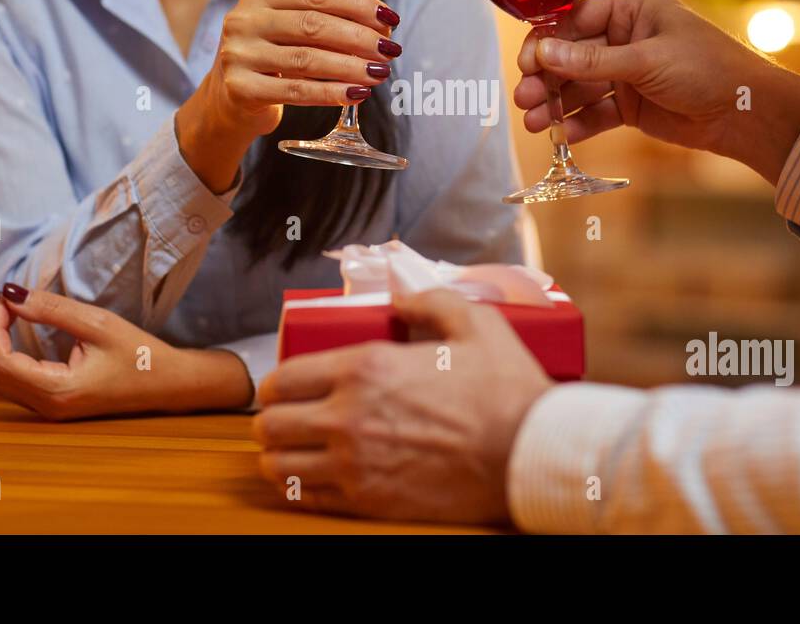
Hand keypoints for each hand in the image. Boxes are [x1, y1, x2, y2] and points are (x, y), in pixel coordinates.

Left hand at [0, 287, 251, 419]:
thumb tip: (10, 295)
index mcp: (58, 390)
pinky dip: (9, 358)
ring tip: (8, 315)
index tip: (6, 300)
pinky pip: (16, 384)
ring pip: (1, 381)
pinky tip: (17, 335)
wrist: (169, 383)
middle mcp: (48, 406)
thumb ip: (51, 310)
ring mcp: (51, 410)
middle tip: (5, 304)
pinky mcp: (55, 405)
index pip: (1, 361)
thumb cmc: (140, 353)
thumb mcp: (97, 323)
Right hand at [176, 0, 401, 190]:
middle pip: (314, 25)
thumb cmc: (270, 59)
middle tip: (389, 50)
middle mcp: (245, 21)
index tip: (388, 17)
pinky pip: (297, 91)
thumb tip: (381, 24)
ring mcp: (239, 55)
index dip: (357, 5)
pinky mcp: (242, 89)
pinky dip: (331, 93)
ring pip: (307, 59)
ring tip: (379, 73)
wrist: (228, 101)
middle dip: (359, 38)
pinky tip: (356, 94)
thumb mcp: (287, 30)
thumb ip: (323, 20)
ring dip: (351, 67)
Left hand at [253, 288, 551, 524]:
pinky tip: (310, 476)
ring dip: (279, 454)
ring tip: (292, 449)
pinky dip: (298, 487)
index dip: (275, 382)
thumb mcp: (474, 322)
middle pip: (270, 423)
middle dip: (271, 417)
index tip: (284, 386)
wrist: (528, 453)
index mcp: (365, 367)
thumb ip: (429, 301)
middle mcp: (348, 416)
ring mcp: (354, 463)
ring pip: (279, 464)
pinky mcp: (368, 501)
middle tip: (285, 416)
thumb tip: (399, 298)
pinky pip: (306, 498)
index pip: (282, 377)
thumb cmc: (506, 389)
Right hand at [514, 0, 799, 184]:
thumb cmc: (708, 69)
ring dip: (557, 103)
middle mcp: (626, 36)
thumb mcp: (646, 61)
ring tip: (534, 122)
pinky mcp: (632, 104)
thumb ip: (593, 61)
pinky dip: (579, 123)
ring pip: (580, 86)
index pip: (576, 19)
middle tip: (526, 98)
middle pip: (572, 55)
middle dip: (547, 78)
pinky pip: (597, 111)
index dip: (547, 42)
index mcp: (633, 8)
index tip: (526, 63)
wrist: (745, 113)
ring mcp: (627, 71)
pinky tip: (561, 134)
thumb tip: (543, 54)